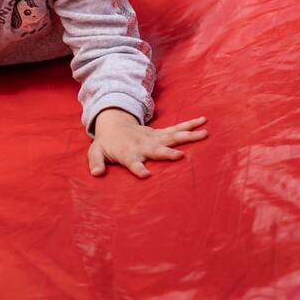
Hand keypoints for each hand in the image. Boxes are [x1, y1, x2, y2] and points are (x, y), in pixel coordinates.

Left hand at [88, 110, 207, 177]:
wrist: (114, 123)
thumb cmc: (106, 143)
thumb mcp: (96, 152)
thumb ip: (96, 163)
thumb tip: (96, 174)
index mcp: (128, 152)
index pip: (132, 162)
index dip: (138, 168)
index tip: (146, 175)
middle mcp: (143, 145)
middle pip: (157, 150)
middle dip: (168, 153)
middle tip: (181, 156)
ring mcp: (154, 138)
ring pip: (172, 137)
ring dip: (187, 136)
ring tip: (204, 134)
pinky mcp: (161, 134)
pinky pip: (176, 130)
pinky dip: (189, 126)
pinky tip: (203, 123)